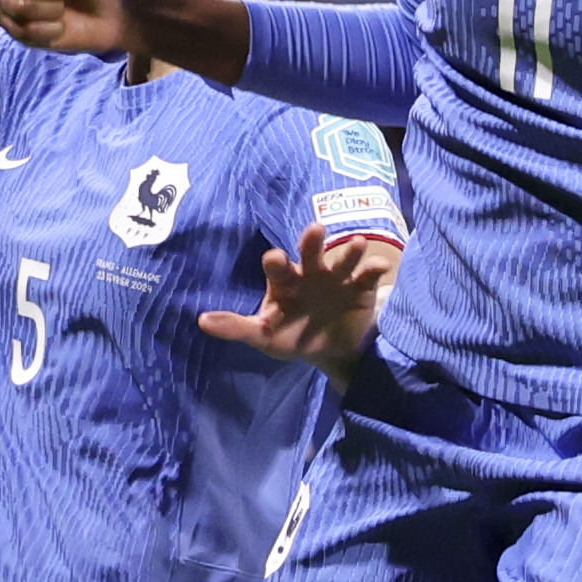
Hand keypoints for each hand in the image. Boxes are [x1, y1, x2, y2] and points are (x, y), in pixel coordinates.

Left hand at [204, 222, 397, 373]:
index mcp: (284, 282)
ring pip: (342, 260)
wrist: (329, 351)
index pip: (278, 267)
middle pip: (310, 253)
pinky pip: (367, 275)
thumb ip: (236, 327)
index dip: (277, 262)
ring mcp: (336, 278)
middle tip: (316, 230)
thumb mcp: (263, 336)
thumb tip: (201, 321)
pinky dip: (374, 269)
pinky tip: (380, 267)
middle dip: (312, 242)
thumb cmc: (291, 337)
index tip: (276, 259)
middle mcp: (310, 273)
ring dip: (349, 252)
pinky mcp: (359, 288)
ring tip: (357, 243)